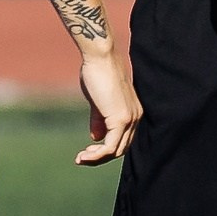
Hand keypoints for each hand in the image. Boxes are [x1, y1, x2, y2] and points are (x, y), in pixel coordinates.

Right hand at [75, 45, 140, 163]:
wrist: (100, 57)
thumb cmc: (97, 73)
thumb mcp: (97, 101)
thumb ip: (99, 119)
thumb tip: (96, 138)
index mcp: (133, 112)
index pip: (123, 140)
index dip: (105, 149)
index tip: (87, 151)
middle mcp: (135, 117)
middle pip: (121, 148)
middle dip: (100, 156)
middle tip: (82, 156)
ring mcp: (130, 119)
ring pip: (116, 151)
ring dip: (97, 158)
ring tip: (80, 158)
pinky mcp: (120, 119)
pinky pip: (110, 147)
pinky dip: (96, 156)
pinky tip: (83, 156)